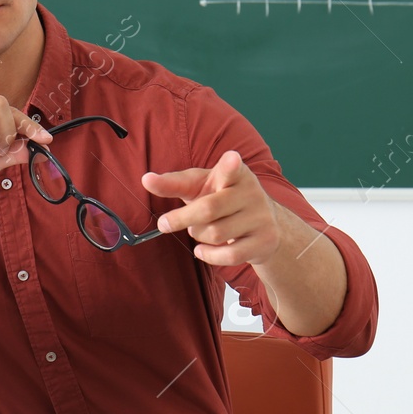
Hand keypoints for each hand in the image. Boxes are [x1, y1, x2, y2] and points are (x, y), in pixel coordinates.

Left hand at [141, 150, 280, 265]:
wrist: (267, 225)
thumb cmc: (225, 200)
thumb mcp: (201, 187)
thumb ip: (175, 183)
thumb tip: (146, 179)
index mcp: (236, 173)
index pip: (231, 169)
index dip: (230, 165)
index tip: (231, 158)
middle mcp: (251, 193)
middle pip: (208, 209)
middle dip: (181, 219)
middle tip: (164, 223)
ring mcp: (260, 218)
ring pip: (215, 234)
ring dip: (197, 236)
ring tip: (199, 231)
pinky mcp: (265, 241)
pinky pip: (229, 255)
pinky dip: (209, 255)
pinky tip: (203, 250)